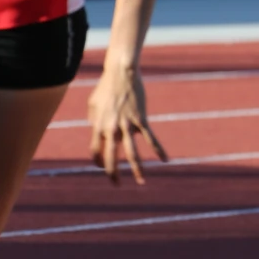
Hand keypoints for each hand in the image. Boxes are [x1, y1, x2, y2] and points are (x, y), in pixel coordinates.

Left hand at [88, 58, 167, 185]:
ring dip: (137, 169)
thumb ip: (94, 120)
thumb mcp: (93, 104)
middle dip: (113, 173)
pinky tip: (165, 159)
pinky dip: (158, 149)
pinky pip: (150, 138)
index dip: (99, 162)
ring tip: (141, 182)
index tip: (103, 167)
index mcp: (98, 125)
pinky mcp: (141, 119)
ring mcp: (127, 124)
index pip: (95, 151)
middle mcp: (111, 128)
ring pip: (132, 152)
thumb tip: (98, 131)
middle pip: (111, 156)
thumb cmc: (105, 88)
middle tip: (117, 185)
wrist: (121, 73)